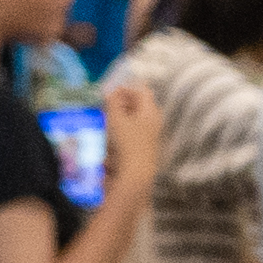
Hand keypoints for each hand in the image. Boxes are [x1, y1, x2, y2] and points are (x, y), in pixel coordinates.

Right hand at [99, 77, 165, 194]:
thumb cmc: (126, 143)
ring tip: (108, 118)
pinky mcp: (146, 147)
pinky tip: (112, 135)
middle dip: (123, 101)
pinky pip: (134, 131)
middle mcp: (155, 121)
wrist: (136, 175)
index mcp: (151, 111)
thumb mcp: (116, 119)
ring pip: (136, 118)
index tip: (111, 90)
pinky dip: (123, 129)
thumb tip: (112, 91)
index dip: (126, 87)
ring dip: (121, 115)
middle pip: (139, 104)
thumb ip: (113, 102)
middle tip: (107, 103)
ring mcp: (152, 135)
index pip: (142, 90)